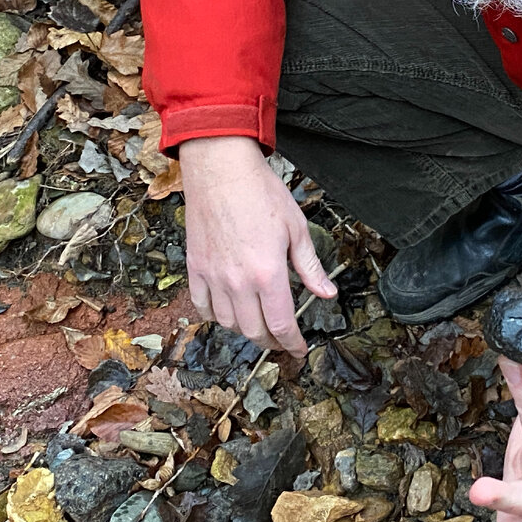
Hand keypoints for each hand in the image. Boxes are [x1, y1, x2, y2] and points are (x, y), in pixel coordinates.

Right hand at [179, 136, 336, 356]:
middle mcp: (238, 282)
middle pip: (254, 330)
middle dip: (271, 341)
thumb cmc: (262, 194)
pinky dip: (216, 315)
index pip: (280, 324)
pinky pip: (202, 305)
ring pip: (228, 323)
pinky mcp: (195, 267)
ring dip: (245, 330)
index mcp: (268, 274)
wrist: (222, 171)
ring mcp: (213, 276)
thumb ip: (310, 267)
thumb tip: (326, 293)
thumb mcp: (297, 229)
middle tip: (282, 340)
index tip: (299, 350)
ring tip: (258, 325)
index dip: (292, 343)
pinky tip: (228, 312)